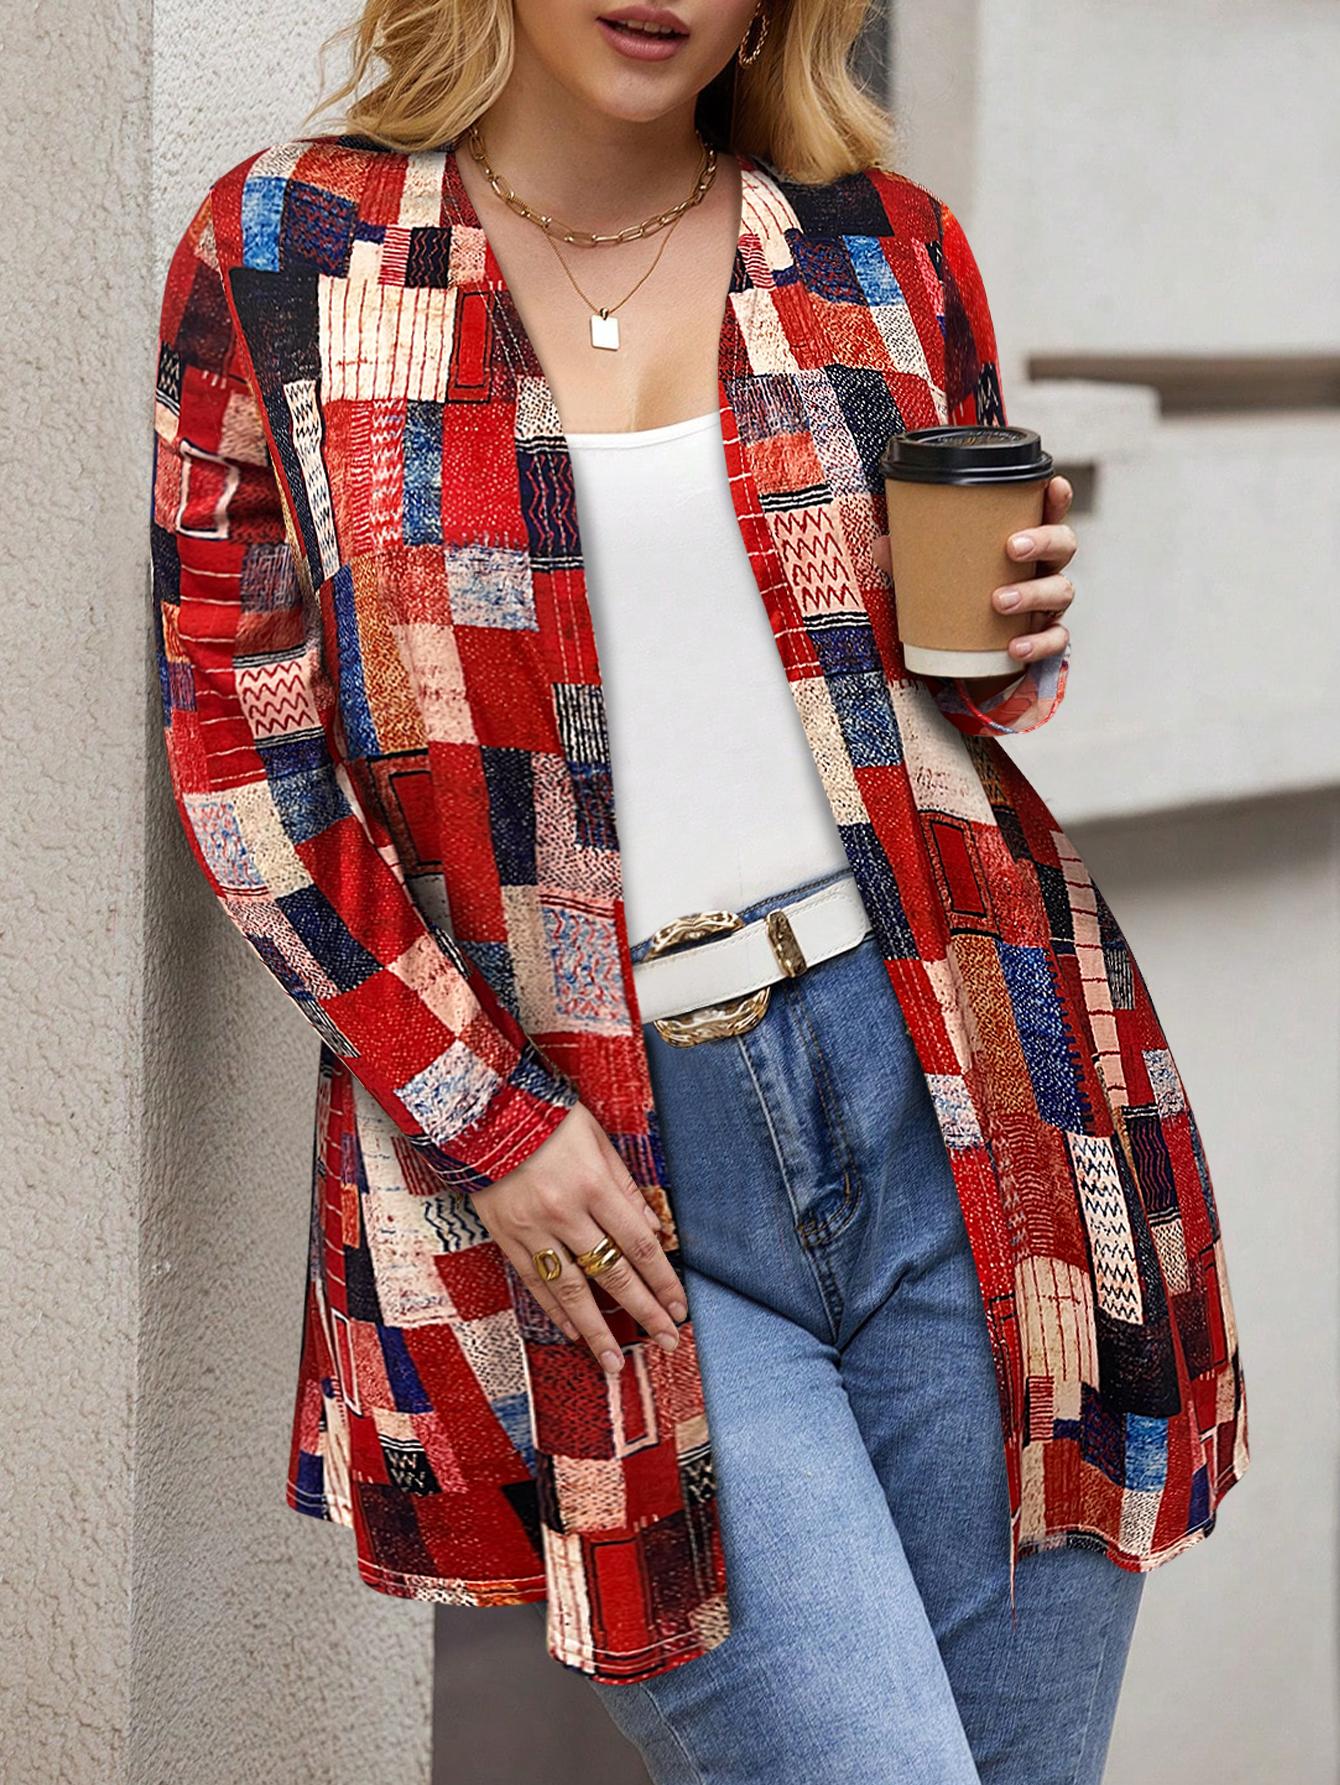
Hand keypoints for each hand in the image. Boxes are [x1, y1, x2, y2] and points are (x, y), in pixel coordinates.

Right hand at [469, 1101, 687, 1374]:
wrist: (479, 1110)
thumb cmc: (547, 1117)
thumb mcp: (597, 1139)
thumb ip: (625, 1187)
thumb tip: (653, 1231)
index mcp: (593, 1185)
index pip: (638, 1244)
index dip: (662, 1280)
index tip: (680, 1308)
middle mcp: (564, 1213)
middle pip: (611, 1274)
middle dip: (643, 1312)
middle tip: (666, 1342)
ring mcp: (531, 1229)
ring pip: (569, 1290)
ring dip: (596, 1330)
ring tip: (614, 1363)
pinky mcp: (504, 1236)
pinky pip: (533, 1282)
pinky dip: (554, 1310)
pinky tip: (571, 1331)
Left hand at [872, 473, 1075, 681]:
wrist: (973, 659)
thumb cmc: (962, 602)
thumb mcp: (936, 577)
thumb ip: (913, 561)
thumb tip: (881, 545)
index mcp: (1025, 544)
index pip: (1049, 513)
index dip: (1057, 497)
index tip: (1054, 484)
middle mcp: (1044, 569)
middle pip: (1064, 545)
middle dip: (1043, 540)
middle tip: (1010, 547)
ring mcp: (1049, 605)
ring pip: (1061, 590)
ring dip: (1033, 593)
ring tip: (999, 600)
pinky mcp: (1046, 639)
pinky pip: (1055, 640)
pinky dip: (1038, 643)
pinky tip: (1015, 646)